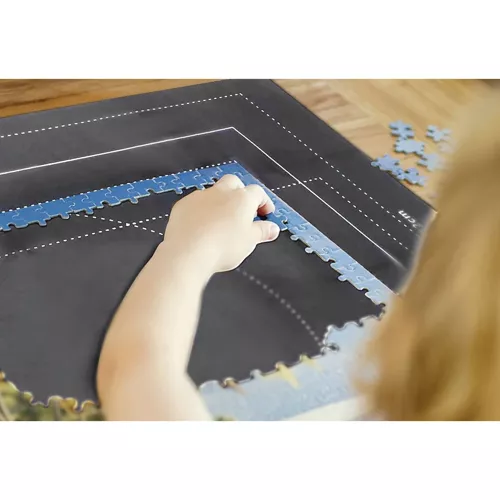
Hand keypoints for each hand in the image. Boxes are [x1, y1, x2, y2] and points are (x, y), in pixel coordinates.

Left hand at [160, 174, 279, 275]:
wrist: (189, 253)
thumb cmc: (222, 246)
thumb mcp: (250, 241)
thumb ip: (263, 231)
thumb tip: (272, 229)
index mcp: (242, 198)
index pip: (258, 193)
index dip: (263, 202)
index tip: (265, 214)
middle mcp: (222, 192)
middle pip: (234, 183)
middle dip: (240, 193)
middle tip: (243, 212)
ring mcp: (200, 196)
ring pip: (213, 193)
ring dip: (219, 203)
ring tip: (221, 223)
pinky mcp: (183, 205)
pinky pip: (195, 204)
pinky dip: (201, 212)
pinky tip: (202, 227)